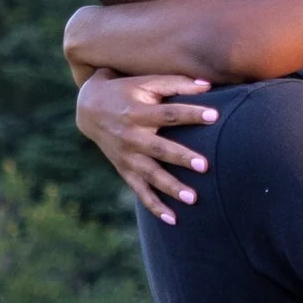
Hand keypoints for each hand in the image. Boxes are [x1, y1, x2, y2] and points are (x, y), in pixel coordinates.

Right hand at [74, 71, 216, 224]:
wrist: (88, 109)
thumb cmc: (125, 90)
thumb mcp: (145, 82)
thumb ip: (175, 83)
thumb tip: (208, 85)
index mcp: (138, 111)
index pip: (169, 113)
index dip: (191, 113)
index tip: (214, 116)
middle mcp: (131, 135)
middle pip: (160, 148)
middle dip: (181, 157)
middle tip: (204, 166)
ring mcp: (127, 156)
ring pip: (151, 175)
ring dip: (171, 187)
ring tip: (193, 199)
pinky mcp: (124, 170)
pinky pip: (140, 191)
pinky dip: (155, 206)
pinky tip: (173, 220)